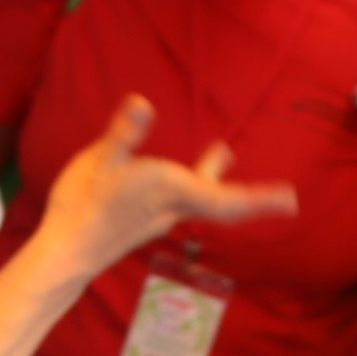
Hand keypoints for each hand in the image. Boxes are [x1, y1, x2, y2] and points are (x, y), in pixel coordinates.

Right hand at [35, 93, 297, 281]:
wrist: (66, 252)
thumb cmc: (82, 206)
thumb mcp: (100, 162)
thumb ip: (124, 133)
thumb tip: (142, 103)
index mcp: (168, 191)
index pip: (225, 199)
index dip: (259, 199)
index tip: (290, 200)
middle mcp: (172, 208)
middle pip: (223, 204)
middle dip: (256, 199)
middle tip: (289, 199)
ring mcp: (160, 216)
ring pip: (201, 200)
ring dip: (219, 179)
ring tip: (224, 151)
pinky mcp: (148, 218)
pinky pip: (183, 201)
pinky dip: (195, 184)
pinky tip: (185, 172)